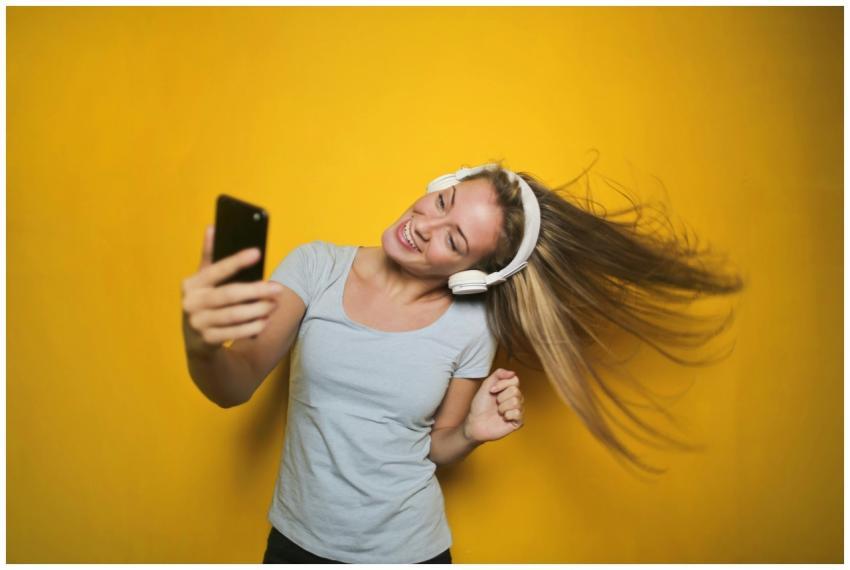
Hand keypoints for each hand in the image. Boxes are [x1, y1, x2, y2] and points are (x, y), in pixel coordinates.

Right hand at [181, 224, 283, 352]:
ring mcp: (197, 323)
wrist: (195, 340)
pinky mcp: (206, 341)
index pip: (215, 269)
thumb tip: (213, 227)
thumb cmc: (206, 301)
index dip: (236, 261)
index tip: (257, 252)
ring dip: (257, 310)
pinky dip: (251, 328)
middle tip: (278, 288)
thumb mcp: (203, 280)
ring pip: (233, 316)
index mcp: (191, 284)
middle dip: (256, 291)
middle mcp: (191, 303)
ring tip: (274, 305)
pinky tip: (264, 322)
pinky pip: (233, 333)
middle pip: (228, 295)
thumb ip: (209, 256)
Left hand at [463, 368, 525, 442]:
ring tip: (498, 411)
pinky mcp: (518, 422)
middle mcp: (515, 399)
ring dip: (502, 407)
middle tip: (495, 403)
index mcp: (509, 389)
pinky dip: (507, 415)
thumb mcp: (486, 385)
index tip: (492, 390)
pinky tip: (503, 418)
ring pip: (516, 402)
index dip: (502, 385)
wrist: (475, 422)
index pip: (515, 380)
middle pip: (516, 391)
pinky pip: (518, 414)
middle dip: (501, 397)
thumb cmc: (480, 406)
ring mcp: (517, 410)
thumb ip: (498, 374)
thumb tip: (513, 372)